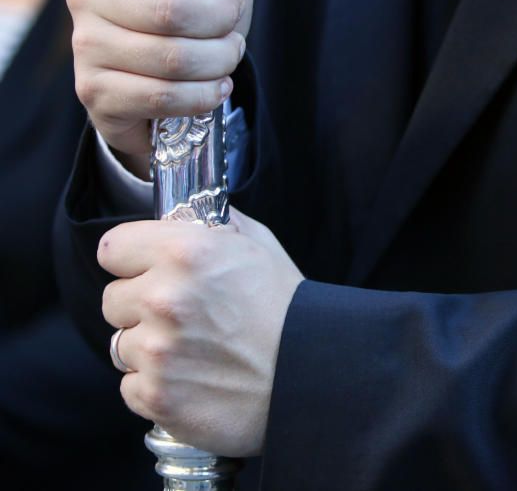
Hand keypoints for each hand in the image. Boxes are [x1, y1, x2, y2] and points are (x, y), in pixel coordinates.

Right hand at [67, 0, 265, 174]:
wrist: (171, 71)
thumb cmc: (196, 2)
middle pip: (171, 8)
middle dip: (223, 19)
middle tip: (231, 23)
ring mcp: (86, 45)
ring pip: (174, 59)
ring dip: (221, 60)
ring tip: (226, 53)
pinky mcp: (97, 92)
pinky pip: (165, 97)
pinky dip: (205, 94)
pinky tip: (215, 85)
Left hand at [99, 209, 303, 456]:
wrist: (312, 374)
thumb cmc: (288, 309)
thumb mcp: (260, 246)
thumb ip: (214, 226)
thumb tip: (184, 214)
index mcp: (185, 252)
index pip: (112, 248)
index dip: (131, 260)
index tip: (147, 271)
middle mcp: (163, 298)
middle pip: (112, 299)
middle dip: (140, 307)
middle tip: (183, 317)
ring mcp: (157, 351)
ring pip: (121, 345)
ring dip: (149, 349)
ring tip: (194, 352)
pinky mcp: (156, 395)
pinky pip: (131, 386)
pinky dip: (157, 387)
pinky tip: (193, 380)